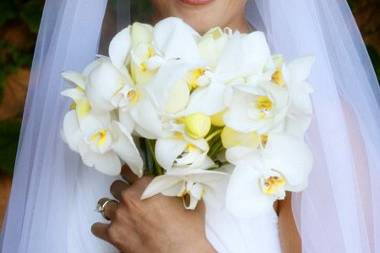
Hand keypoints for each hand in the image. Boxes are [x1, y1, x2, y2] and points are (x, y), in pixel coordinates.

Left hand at [91, 166, 215, 252]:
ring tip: (122, 215)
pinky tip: (112, 229)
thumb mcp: (189, 203)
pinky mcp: (113, 235)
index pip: (128, 170)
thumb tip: (183, 187)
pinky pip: (97, 227)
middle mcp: (130, 198)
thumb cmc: (187, 232)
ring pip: (104, 204)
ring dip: (113, 208)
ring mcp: (119, 216)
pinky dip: (103, 228)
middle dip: (122, 192)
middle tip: (131, 200)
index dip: (130, 174)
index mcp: (147, 186)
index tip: (130, 178)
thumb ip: (181, 191)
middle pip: (115, 187)